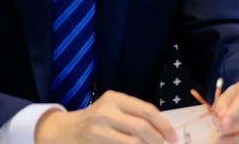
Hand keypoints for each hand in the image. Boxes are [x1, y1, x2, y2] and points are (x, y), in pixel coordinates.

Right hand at [34, 90, 176, 143]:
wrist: (64, 130)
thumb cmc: (96, 119)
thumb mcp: (113, 108)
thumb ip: (134, 114)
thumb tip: (162, 130)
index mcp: (115, 98)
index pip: (146, 110)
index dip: (163, 125)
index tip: (173, 137)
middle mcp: (106, 111)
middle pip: (141, 127)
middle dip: (157, 139)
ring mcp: (99, 129)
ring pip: (132, 142)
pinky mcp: (95, 142)